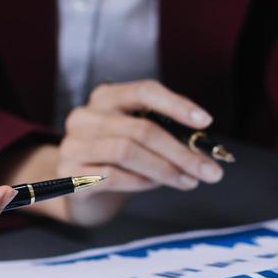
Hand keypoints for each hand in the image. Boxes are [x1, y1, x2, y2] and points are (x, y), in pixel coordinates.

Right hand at [0, 80, 224, 225]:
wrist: (78, 187)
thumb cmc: (116, 159)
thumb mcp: (139, 138)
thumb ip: (166, 136)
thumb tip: (203, 151)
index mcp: (106, 97)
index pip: (144, 91)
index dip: (176, 104)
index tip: (206, 121)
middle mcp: (85, 116)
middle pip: (141, 128)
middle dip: (181, 151)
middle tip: (209, 171)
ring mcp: (73, 144)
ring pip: (127, 151)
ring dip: (164, 169)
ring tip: (187, 181)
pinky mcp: (68, 174)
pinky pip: (112, 176)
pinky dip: (139, 182)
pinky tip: (154, 185)